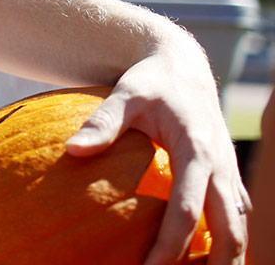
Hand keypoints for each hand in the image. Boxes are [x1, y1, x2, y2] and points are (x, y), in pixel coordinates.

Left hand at [66, 40, 248, 263]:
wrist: (182, 65)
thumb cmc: (150, 82)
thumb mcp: (125, 94)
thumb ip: (102, 122)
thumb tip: (72, 151)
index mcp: (197, 151)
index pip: (187, 210)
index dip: (171, 245)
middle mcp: (220, 166)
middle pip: (230, 230)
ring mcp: (228, 171)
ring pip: (239, 226)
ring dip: (228, 257)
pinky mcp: (227, 174)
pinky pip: (235, 215)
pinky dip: (227, 239)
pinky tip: (207, 260)